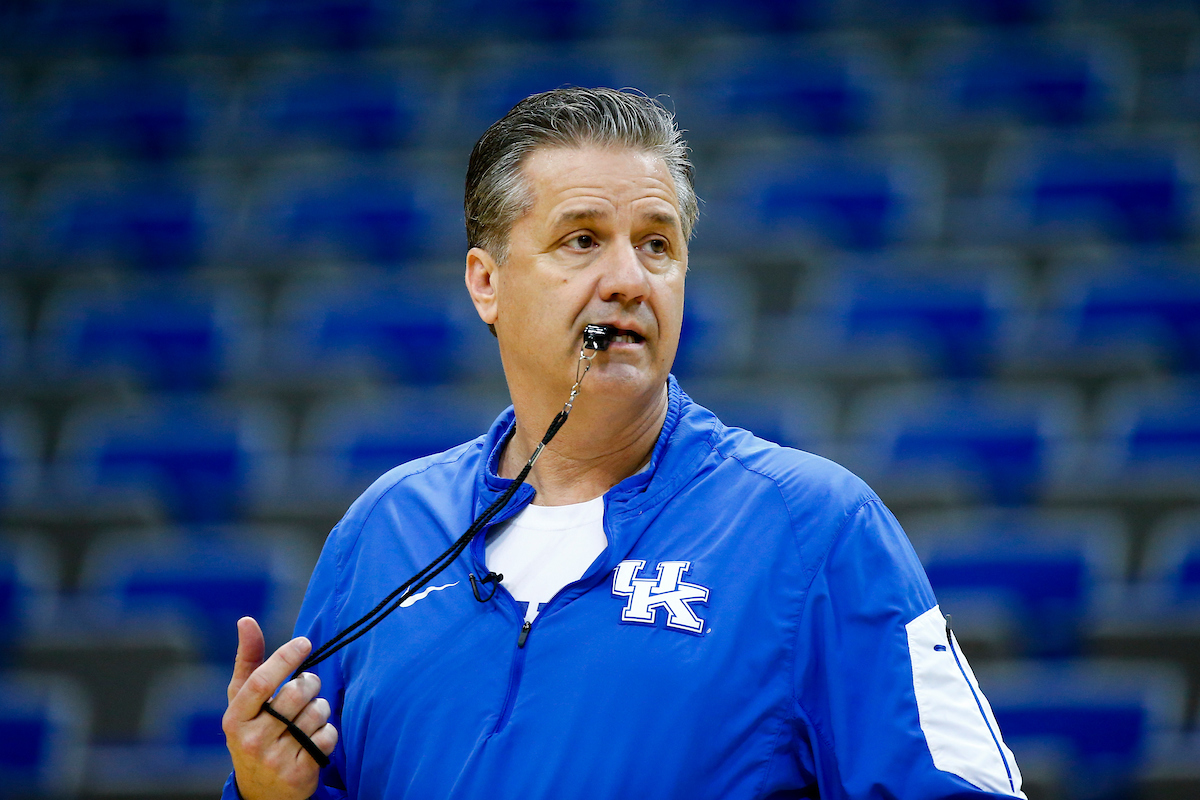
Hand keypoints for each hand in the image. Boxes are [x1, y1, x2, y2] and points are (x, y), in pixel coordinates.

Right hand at [223, 617, 337, 799]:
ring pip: (317, 713)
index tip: (304, 642)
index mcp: (236, 717)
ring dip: (320, 709)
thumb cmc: (253, 731)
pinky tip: (314, 739)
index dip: (284, 658)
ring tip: (307, 718)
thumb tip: (246, 620)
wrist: (261, 791)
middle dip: (310, 684)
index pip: (261, 681)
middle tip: (306, 689)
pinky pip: (328, 736)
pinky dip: (328, 732)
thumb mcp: (243, 701)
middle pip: (296, 693)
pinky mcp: (299, 772)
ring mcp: (275, 758)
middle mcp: (252, 739)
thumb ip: (248, 661)